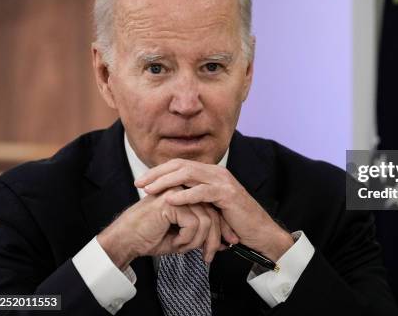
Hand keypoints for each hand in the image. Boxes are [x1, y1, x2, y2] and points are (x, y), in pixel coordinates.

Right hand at [97, 186, 231, 269]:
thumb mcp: (182, 236)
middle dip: (213, 239)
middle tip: (209, 257)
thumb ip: (201, 234)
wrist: (126, 240)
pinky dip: (186, 239)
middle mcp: (184, 190)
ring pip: (206, 220)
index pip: (213, 210)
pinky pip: (193, 224)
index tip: (222, 246)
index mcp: (186, 195)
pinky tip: (174, 242)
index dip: (219, 230)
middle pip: (212, 214)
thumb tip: (223, 243)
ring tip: (182, 248)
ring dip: (196, 241)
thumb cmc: (150, 237)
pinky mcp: (171, 202)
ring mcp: (177, 193)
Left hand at [135, 159, 293, 260]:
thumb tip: (170, 196)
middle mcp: (216, 172)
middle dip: (157, 174)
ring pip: (189, 174)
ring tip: (150, 190)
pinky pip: (202, 191)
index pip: (180, 164)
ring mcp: (223, 181)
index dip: (159, 171)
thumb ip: (195, 197)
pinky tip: (170, 200)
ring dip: (166, 182)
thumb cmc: (234, 222)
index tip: (141, 181)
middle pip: (181, 165)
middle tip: (139, 183)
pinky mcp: (227, 194)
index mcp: (211, 173)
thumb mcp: (210, 206)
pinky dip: (185, 195)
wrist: (258, 231)